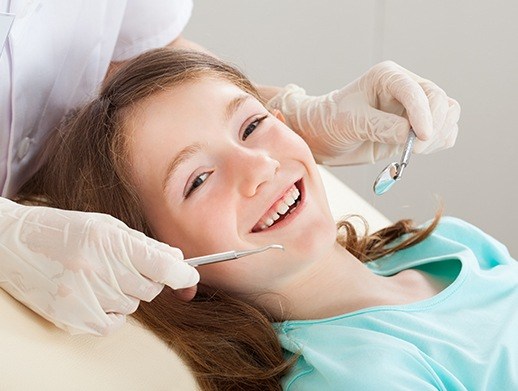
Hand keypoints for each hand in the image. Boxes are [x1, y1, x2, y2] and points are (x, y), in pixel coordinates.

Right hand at [0, 197, 198, 335]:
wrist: (14, 244)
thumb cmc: (65, 230)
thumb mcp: (106, 226)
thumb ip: (143, 244)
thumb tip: (177, 260)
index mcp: (109, 241)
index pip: (163, 266)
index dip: (184, 273)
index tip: (191, 276)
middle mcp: (97, 269)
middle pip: (151, 288)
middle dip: (149, 277)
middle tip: (127, 265)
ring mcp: (82, 296)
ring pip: (133, 304)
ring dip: (127, 292)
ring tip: (102, 275)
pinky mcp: (71, 317)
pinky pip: (114, 323)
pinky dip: (113, 312)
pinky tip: (97, 294)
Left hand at [267, 60, 460, 164]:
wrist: (325, 137)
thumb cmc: (332, 121)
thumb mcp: (351, 122)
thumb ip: (379, 126)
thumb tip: (409, 135)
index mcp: (387, 77)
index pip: (416, 90)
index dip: (423, 113)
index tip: (420, 137)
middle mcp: (406, 87)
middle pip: (440, 100)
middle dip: (433, 126)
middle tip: (415, 149)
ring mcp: (414, 107)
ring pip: (448, 114)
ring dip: (439, 135)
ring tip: (413, 150)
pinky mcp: (418, 126)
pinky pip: (444, 131)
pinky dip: (439, 143)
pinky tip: (416, 150)